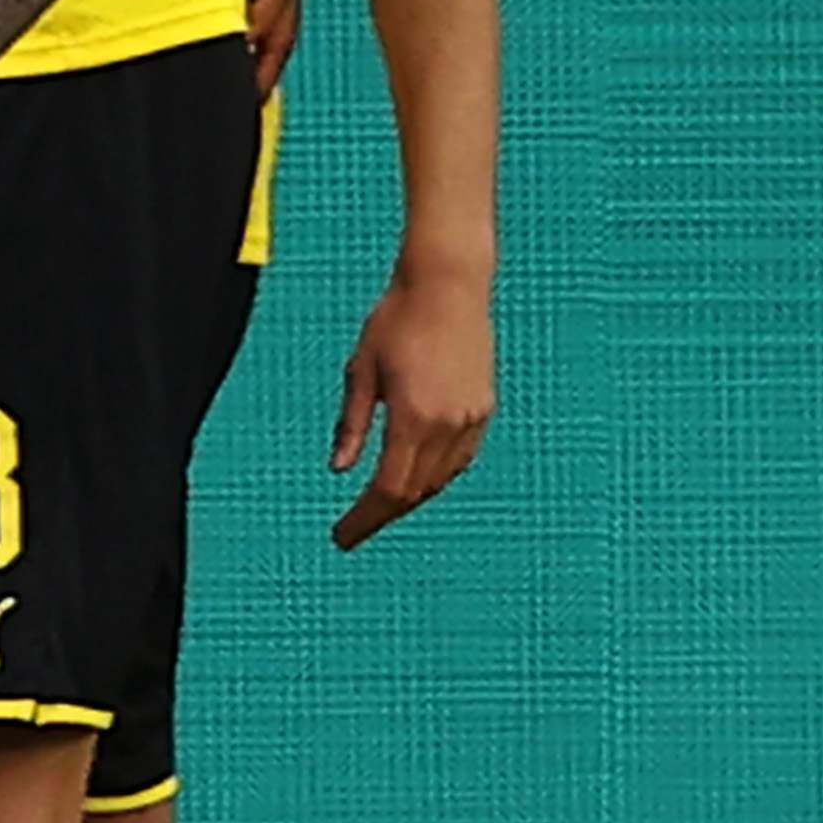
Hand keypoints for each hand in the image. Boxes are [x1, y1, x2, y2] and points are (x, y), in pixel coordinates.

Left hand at [330, 265, 492, 546]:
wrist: (448, 284)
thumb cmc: (396, 319)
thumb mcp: (361, 371)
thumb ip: (352, 424)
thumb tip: (339, 469)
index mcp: (414, 417)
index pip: (387, 490)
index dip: (364, 520)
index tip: (341, 538)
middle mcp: (449, 424)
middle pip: (414, 491)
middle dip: (382, 515)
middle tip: (352, 530)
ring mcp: (472, 417)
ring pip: (439, 480)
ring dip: (409, 498)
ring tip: (377, 508)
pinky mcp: (484, 407)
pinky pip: (458, 459)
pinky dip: (434, 477)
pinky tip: (414, 480)